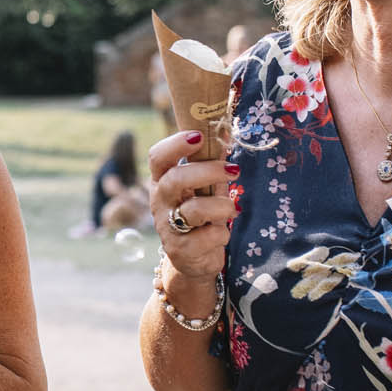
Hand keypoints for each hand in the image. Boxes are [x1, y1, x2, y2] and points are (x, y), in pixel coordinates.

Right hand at [148, 129, 236, 282]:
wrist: (193, 260)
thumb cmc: (201, 216)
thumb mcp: (204, 189)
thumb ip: (212, 164)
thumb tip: (226, 130)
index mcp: (162, 182)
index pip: (158, 157)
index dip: (176, 144)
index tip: (199, 136)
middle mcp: (160, 203)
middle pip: (175, 179)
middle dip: (208, 171)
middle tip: (233, 169)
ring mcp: (168, 227)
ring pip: (194, 210)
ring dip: (222, 206)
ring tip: (232, 209)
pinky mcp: (181, 250)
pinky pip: (208, 236)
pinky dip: (222, 233)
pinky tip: (221, 234)